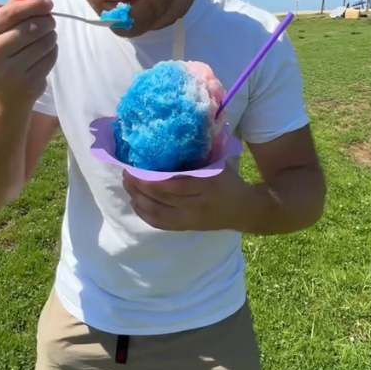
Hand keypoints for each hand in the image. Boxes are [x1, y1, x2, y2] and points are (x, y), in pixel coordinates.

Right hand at [0, 0, 56, 103]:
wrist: (4, 93)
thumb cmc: (4, 53)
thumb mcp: (2, 30)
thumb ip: (13, 8)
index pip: (11, 13)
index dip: (34, 5)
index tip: (49, 3)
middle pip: (30, 28)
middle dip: (47, 21)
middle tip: (51, 21)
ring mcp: (9, 71)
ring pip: (43, 43)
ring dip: (51, 36)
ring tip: (48, 36)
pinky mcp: (27, 82)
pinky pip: (50, 58)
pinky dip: (53, 51)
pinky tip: (47, 52)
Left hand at [122, 163, 244, 231]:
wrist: (244, 210)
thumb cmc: (229, 181)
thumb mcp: (216, 164)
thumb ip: (195, 157)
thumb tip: (167, 141)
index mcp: (207, 185)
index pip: (173, 184)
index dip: (150, 178)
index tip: (135, 166)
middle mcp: (197, 205)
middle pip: (161, 198)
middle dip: (139, 186)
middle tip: (126, 173)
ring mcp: (191, 219)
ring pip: (157, 213)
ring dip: (138, 199)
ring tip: (127, 185)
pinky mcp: (186, 228)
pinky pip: (160, 224)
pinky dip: (144, 213)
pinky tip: (135, 202)